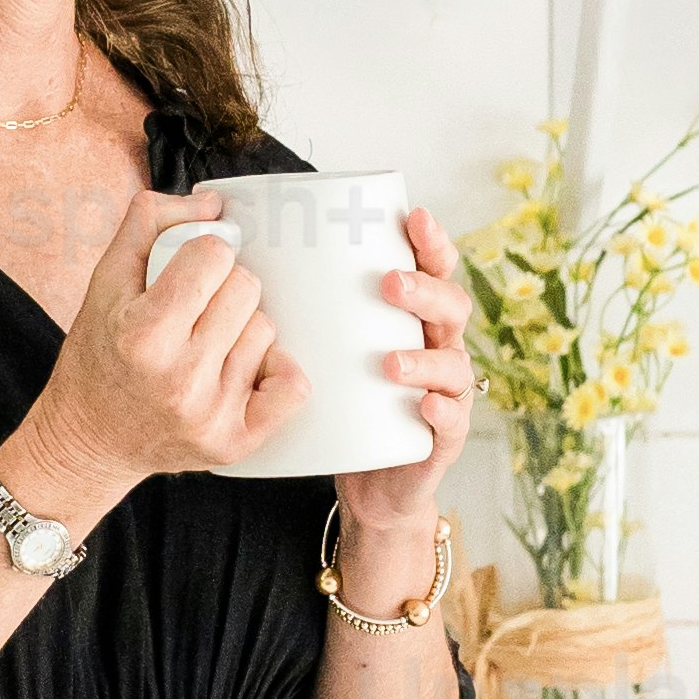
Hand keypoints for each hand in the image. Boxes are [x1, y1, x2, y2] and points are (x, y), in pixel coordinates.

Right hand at [10, 184, 304, 509]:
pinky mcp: (233, 443)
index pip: (213, 255)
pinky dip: (278, 371)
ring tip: (206, 344)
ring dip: (241, 328)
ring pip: (265, 329)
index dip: (203, 253)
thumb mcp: (103, 283)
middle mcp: (178, 378)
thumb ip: (149, 225)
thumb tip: (212, 203)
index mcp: (142, 334)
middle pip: (246, 288)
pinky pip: (292, 388)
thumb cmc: (97, 358)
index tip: (187, 270)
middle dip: (223, 288)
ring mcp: (209, 415)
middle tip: (195, 309)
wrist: (87, 440)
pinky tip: (249, 368)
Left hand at [331, 208, 470, 581]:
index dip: (431, 243)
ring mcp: (446, 393)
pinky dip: (441, 412)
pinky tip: (425, 405)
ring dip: (426, 358)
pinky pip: (451, 423)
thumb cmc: (346, 402)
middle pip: (452, 308)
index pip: (434, 270)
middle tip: (390, 284)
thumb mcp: (328, 350)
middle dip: (425, 292)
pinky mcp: (441, 439)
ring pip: (454, 365)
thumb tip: (245, 260)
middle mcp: (439, 348)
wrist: (369, 480)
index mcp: (416, 319)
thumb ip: (308, 310)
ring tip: (391, 361)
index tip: (413, 218)